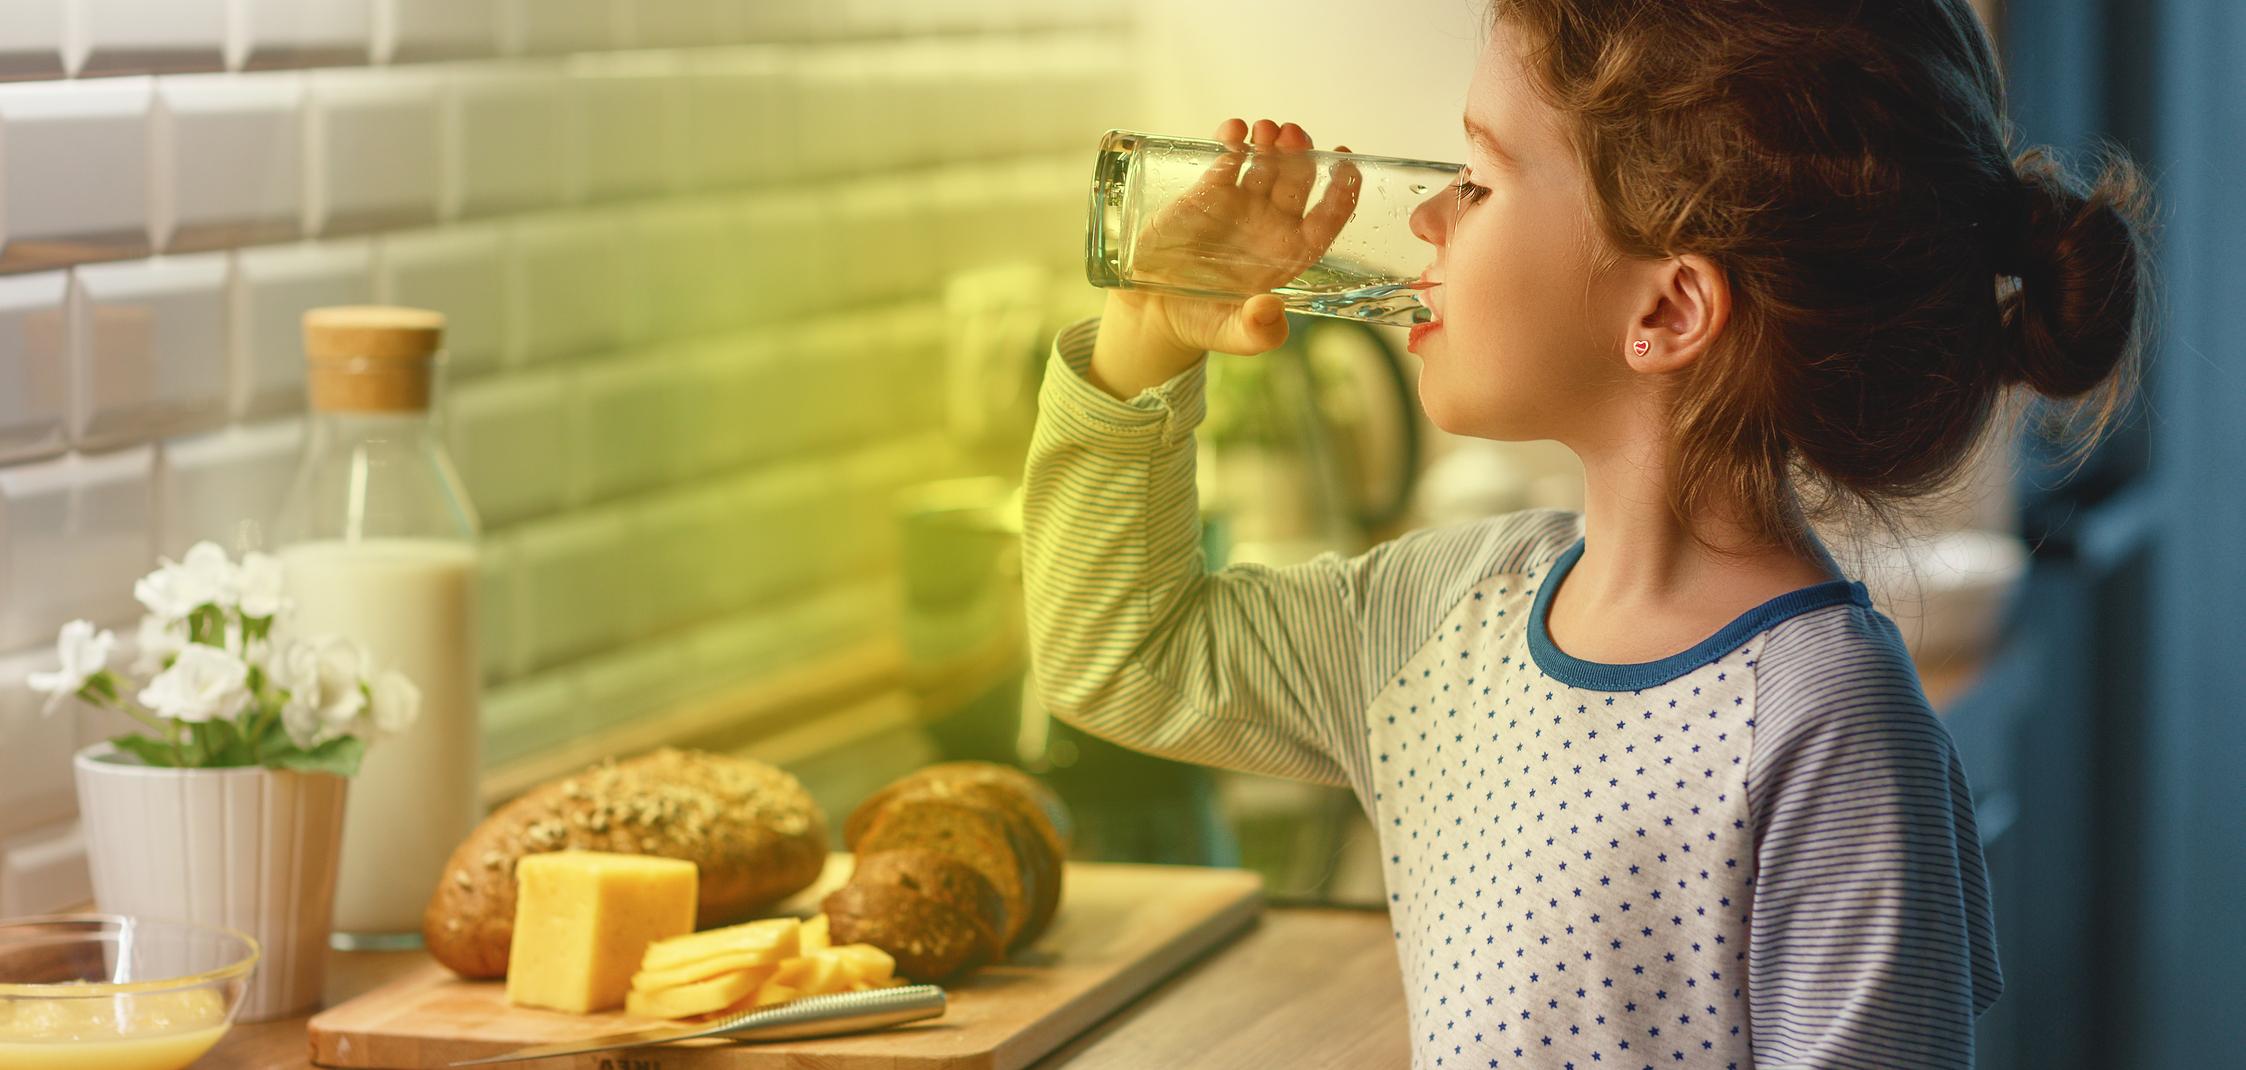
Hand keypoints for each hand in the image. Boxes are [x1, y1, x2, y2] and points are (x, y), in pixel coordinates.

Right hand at [1092, 119, 1359, 396]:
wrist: (1153, 310)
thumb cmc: (1201, 322)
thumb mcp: (1232, 336)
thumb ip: (1258, 332)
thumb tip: (1270, 309)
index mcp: (1288, 254)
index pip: (1326, 219)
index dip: (1341, 192)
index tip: (1348, 165)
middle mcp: (1270, 224)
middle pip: (1298, 180)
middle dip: (1302, 154)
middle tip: (1294, 136)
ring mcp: (1241, 204)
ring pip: (1267, 162)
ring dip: (1272, 141)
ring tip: (1265, 130)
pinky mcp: (1208, 192)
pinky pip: (1228, 159)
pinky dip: (1233, 140)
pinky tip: (1235, 129)